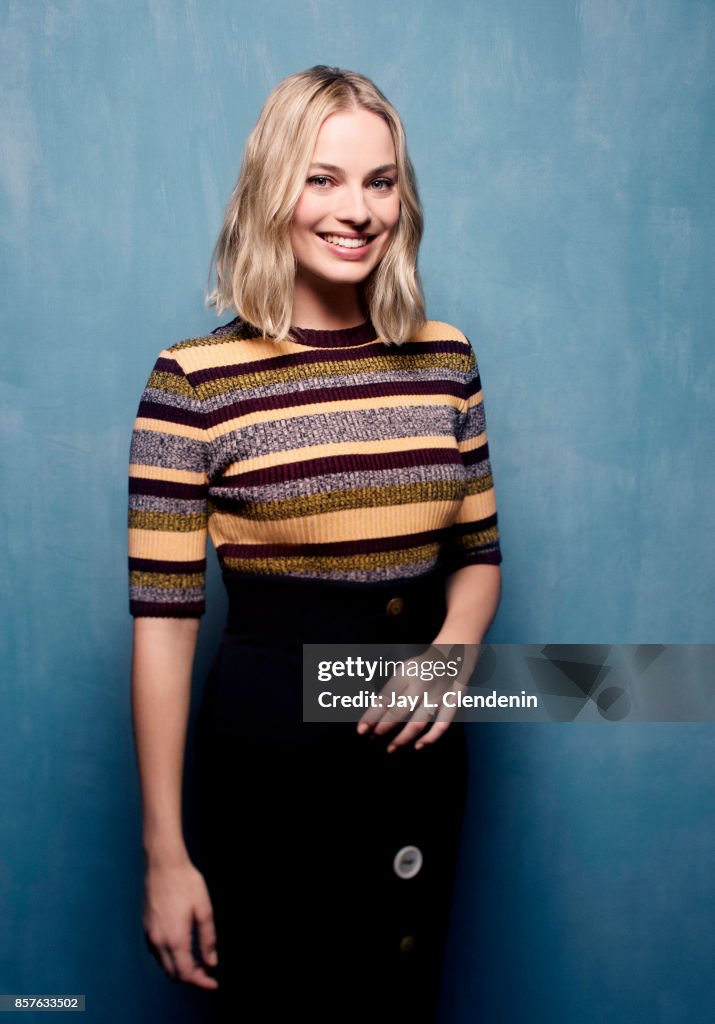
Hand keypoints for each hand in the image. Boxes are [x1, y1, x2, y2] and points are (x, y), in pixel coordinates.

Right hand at [143, 858, 218, 988]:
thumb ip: (208, 938)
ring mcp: (150, 934)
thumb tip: (212, 961)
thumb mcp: (204, 909)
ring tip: (197, 961)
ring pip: (164, 964)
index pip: (187, 973)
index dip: (201, 981)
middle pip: (174, 973)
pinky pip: (157, 952)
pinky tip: (181, 948)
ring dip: (179, 968)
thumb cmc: (186, 883)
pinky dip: (169, 958)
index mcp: (175, 939)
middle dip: (191, 977)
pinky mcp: (146, 926)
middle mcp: (159, 941)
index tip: (214, 982)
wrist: (163, 864)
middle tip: (207, 971)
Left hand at [357, 642, 478, 752]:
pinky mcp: (453, 701)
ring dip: (402, 738)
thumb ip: (392, 690)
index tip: (361, 730)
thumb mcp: (404, 669)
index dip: (371, 716)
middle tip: (372, 739)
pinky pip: (442, 724)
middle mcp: (421, 683)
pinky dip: (430, 738)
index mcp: (406, 672)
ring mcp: (438, 694)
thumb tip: (376, 713)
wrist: (456, 649)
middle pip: (398, 711)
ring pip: (417, 722)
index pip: (384, 698)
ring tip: (390, 748)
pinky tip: (418, 746)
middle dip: (383, 728)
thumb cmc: (423, 664)